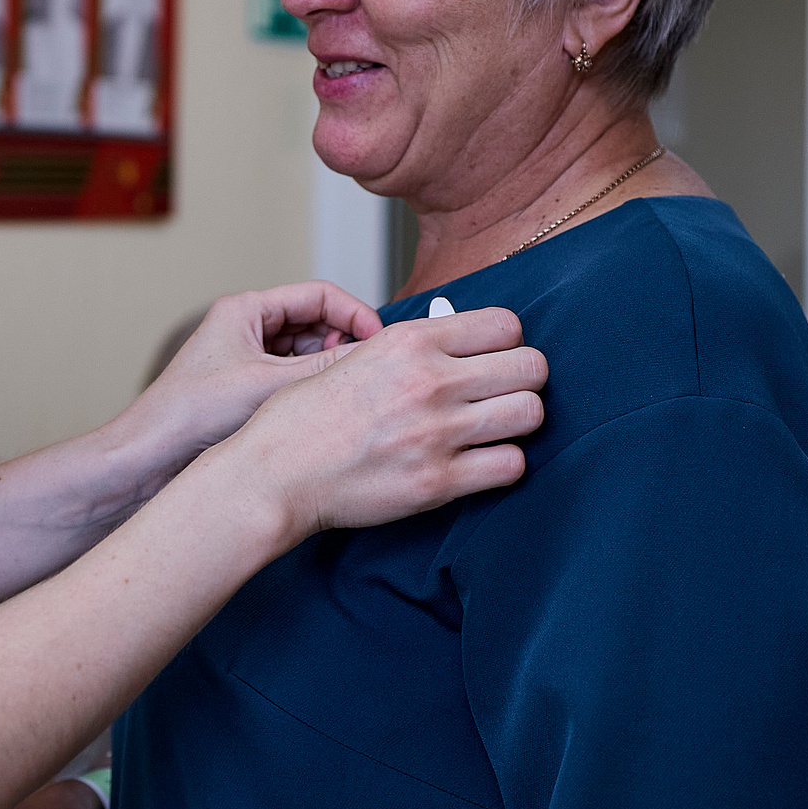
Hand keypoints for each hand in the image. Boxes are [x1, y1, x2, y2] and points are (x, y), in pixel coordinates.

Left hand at [120, 282, 386, 473]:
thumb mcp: (269, 385)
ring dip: (329, 369)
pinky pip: (293, 381)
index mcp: (245, 310)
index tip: (381, 339)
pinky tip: (328, 409)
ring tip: (350, 391)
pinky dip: (313, 390)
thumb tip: (376, 357)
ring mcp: (247, 361)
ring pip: (307, 354)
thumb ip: (326, 368)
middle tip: (370, 370)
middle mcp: (246, 330)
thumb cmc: (189, 415)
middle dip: (345, 343)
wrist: (147, 460)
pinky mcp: (247, 392)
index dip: (355, 314)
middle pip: (316, 323)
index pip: (318, 295)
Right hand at [213, 303, 545, 539]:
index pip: (506, 325)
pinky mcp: (437, 482)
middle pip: (532, 367)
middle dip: (524, 379)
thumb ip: (409, 345)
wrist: (276, 474)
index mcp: (409, 341)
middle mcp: (429, 381)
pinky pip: (511, 466)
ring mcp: (436, 433)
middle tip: (505, 392)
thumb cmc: (306, 417)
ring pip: (530, 413)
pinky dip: (504, 464)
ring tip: (497, 427)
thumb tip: (456, 335)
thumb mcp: (356, 356)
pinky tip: (483, 461)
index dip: (506, 343)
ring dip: (519, 420)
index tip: (495, 357)